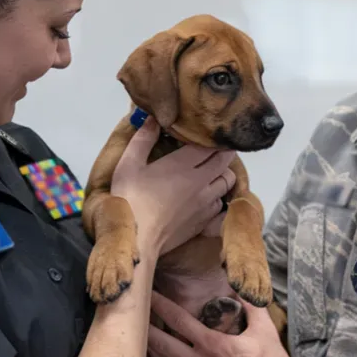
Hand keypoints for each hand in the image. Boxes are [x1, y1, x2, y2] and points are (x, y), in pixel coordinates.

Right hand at [111, 117, 235, 256]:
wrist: (137, 239)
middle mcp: (201, 181)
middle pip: (226, 160)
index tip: (205, 135)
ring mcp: (205, 202)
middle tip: (212, 150)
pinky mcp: (204, 221)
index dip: (211, 138)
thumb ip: (143, 139)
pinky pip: (221, 204)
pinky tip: (204, 197)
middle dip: (223, 152)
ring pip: (227, 182)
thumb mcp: (128, 164)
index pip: (211, 144)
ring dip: (222, 174)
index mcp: (184, 164)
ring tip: (211, 172)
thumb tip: (153, 118)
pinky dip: (217, 198)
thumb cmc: (130, 199)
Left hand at [146, 293, 294, 356]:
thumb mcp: (265, 330)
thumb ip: (251, 306)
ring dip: (147, 352)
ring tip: (133, 342)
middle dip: (145, 327)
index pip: (178, 319)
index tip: (147, 292)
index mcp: (211, 343)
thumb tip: (241, 287)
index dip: (160, 304)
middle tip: (131, 315)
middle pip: (162, 342)